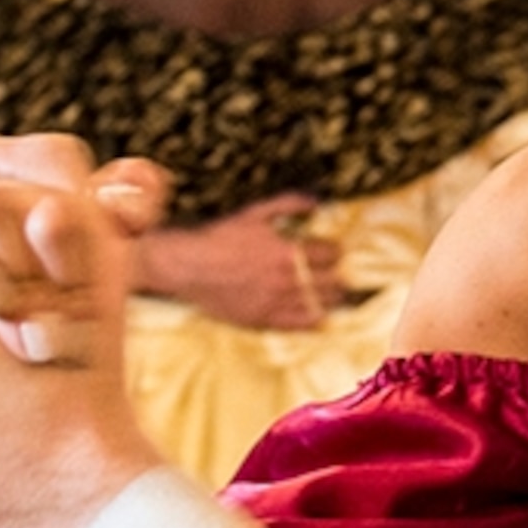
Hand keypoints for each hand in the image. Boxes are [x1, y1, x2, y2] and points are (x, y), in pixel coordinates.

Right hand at [134, 193, 342, 328]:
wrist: (189, 266)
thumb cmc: (221, 237)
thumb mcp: (255, 212)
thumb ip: (289, 203)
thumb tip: (316, 203)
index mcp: (287, 250)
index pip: (330, 254)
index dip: (336, 250)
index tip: (335, 250)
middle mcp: (286, 279)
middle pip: (330, 281)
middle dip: (338, 275)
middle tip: (338, 273)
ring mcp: (276, 301)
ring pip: (320, 303)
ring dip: (332, 298)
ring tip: (334, 294)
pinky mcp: (263, 319)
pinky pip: (298, 324)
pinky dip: (314, 320)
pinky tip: (320, 316)